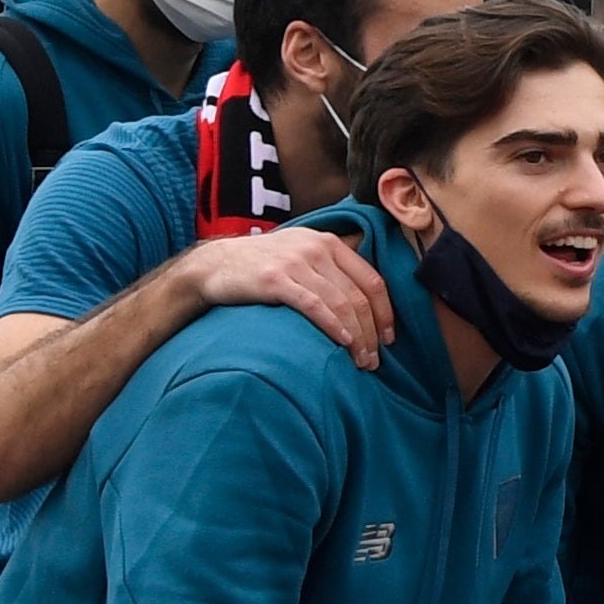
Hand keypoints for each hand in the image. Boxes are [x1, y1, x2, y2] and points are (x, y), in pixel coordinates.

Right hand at [192, 220, 399, 362]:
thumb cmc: (263, 265)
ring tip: (361, 361)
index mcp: (328, 242)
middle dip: (372, 332)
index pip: (371, 279)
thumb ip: (331, 266)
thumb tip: (366, 296)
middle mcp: (316, 248)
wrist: (213, 265)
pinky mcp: (275, 280)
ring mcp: (295, 263)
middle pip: (358, 296)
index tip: (390, 338)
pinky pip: (313, 305)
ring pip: (340, 304)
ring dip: (356, 337)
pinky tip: (342, 343)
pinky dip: (332, 326)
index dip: (385, 312)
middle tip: (375, 360)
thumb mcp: (301, 252)